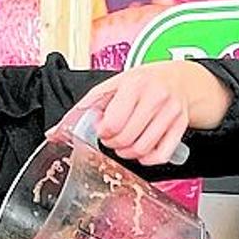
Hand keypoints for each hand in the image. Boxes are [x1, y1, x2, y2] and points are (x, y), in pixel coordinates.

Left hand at [62, 61, 231, 164]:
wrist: (179, 79)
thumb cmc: (143, 82)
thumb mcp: (114, 85)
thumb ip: (87, 106)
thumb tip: (56, 131)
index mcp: (134, 84)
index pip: (113, 123)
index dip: (103, 132)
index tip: (103, 129)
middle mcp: (156, 97)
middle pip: (127, 139)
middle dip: (113, 144)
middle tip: (111, 139)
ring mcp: (171, 113)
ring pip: (143, 149)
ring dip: (127, 153)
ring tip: (124, 144)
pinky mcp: (181, 126)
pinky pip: (161, 155)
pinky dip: (148, 159)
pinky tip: (142, 151)